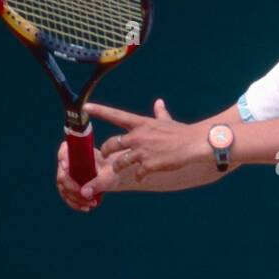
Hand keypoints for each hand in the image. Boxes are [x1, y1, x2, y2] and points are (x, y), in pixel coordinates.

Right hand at [55, 140, 117, 210]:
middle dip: (73, 190)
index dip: (63, 158)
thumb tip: (85, 193)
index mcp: (77, 150)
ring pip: (63, 188)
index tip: (67, 167)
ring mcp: (66, 174)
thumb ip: (99, 182)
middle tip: (88, 198)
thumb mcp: (109, 176)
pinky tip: (85, 208)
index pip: (64, 151)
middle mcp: (68, 161)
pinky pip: (66, 195)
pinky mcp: (68, 185)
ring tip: (91, 205)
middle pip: (62, 175)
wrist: (111, 175)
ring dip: (75, 199)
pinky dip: (74, 203)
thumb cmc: (111, 170)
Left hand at [85, 98, 205, 184]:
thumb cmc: (181, 132)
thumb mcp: (167, 121)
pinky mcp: (149, 165)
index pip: (115, 115)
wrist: (193, 144)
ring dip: (118, 166)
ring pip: (120, 161)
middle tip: (105, 155)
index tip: (85, 107)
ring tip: (119, 169)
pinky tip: (141, 176)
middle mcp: (138, 136)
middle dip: (106, 151)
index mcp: (140, 123)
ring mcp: (142, 151)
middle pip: (112, 143)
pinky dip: (138, 175)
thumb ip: (160, 113)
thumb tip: (159, 102)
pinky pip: (136, 173)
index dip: (99, 110)